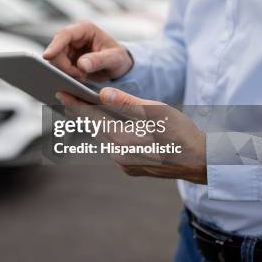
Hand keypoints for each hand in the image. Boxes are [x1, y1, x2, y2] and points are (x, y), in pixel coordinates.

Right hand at [43, 22, 132, 81]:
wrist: (118, 66)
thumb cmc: (118, 58)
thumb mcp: (114, 59)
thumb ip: (99, 61)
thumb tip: (81, 65)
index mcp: (85, 29)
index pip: (65, 34)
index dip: (54, 45)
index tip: (47, 56)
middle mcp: (74, 36)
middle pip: (56, 49)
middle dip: (64, 65)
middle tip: (80, 75)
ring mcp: (68, 47)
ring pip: (55, 60)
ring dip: (65, 71)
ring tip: (82, 76)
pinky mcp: (66, 58)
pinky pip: (58, 67)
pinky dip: (66, 74)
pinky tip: (77, 77)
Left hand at [56, 87, 206, 184]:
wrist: (201, 162)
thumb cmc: (181, 133)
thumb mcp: (156, 112)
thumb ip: (126, 103)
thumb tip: (102, 95)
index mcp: (123, 140)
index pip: (92, 117)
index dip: (75, 104)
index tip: (60, 93)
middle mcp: (119, 155)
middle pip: (94, 128)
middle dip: (80, 112)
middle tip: (65, 96)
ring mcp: (124, 163)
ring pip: (103, 137)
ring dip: (93, 122)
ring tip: (81, 107)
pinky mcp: (130, 167)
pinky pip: (113, 146)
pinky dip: (107, 133)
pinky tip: (105, 123)